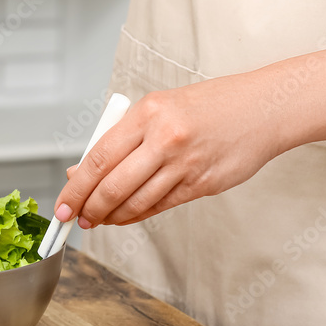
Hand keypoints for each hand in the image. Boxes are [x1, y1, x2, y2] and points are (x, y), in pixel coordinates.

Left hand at [53, 73, 288, 228]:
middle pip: (113, 185)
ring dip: (111, 216)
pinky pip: (160, 205)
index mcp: (147, 113)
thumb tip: (81, 171)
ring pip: (136, 201)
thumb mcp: (158, 110)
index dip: (75, 187)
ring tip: (97, 219)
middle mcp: (164, 138)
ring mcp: (185, 163)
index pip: (98, 157)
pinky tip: (124, 216)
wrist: (263, 108)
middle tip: (74, 218)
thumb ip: (121, 139)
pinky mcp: (203, 183)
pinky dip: (137, 214)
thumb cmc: (207, 106)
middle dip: (88, 208)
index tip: (62, 204)